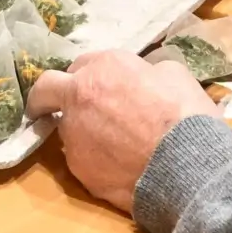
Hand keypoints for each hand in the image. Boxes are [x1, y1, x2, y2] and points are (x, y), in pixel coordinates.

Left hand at [27, 51, 218, 213]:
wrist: (185, 167)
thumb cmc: (185, 115)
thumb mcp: (173, 74)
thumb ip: (145, 73)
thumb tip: (141, 80)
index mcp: (102, 67)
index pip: (80, 64)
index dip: (89, 75)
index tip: (98, 86)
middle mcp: (78, 97)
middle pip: (46, 90)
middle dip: (47, 96)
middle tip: (55, 105)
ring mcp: (73, 135)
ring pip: (66, 128)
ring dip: (82, 131)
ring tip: (114, 146)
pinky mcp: (77, 168)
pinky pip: (81, 158)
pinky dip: (95, 160)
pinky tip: (119, 167)